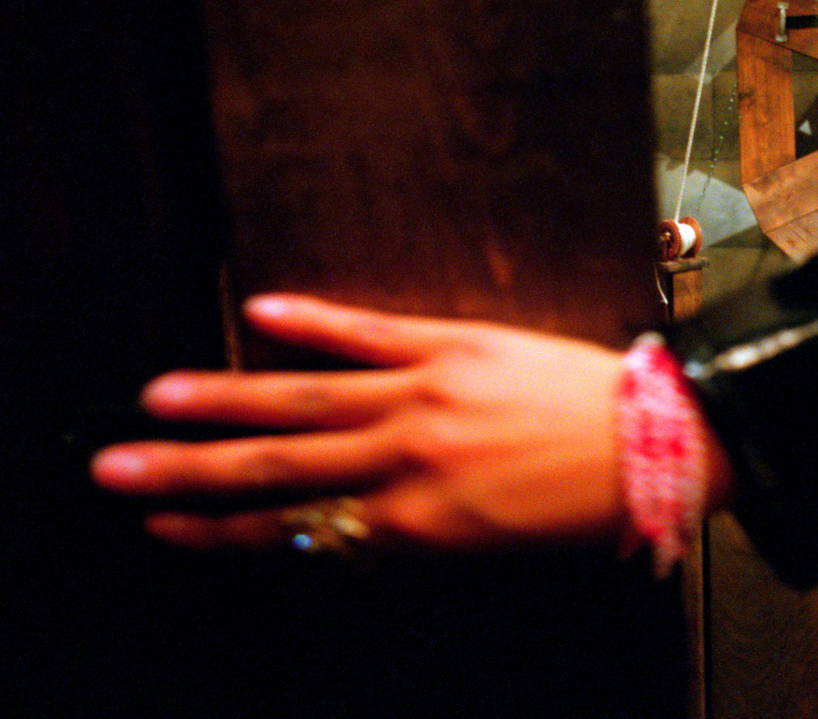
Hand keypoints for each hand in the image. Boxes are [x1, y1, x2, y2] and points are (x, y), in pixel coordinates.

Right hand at [91, 294, 630, 552]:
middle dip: (188, 471)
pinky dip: (316, 320)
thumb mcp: (493, 547)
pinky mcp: (456, 344)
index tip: (165, 524)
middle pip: (275, 470)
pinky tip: (265, 309)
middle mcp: (408, 462)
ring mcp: (427, 397)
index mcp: (419, 525)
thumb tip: (345, 528)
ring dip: (225, 399)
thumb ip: (413, 534)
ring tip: (160, 396)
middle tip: (117, 467)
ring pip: (304, 400)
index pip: (295, 531)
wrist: (662, 441)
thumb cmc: (585, 504)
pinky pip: (372, 331)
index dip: (219, 531)